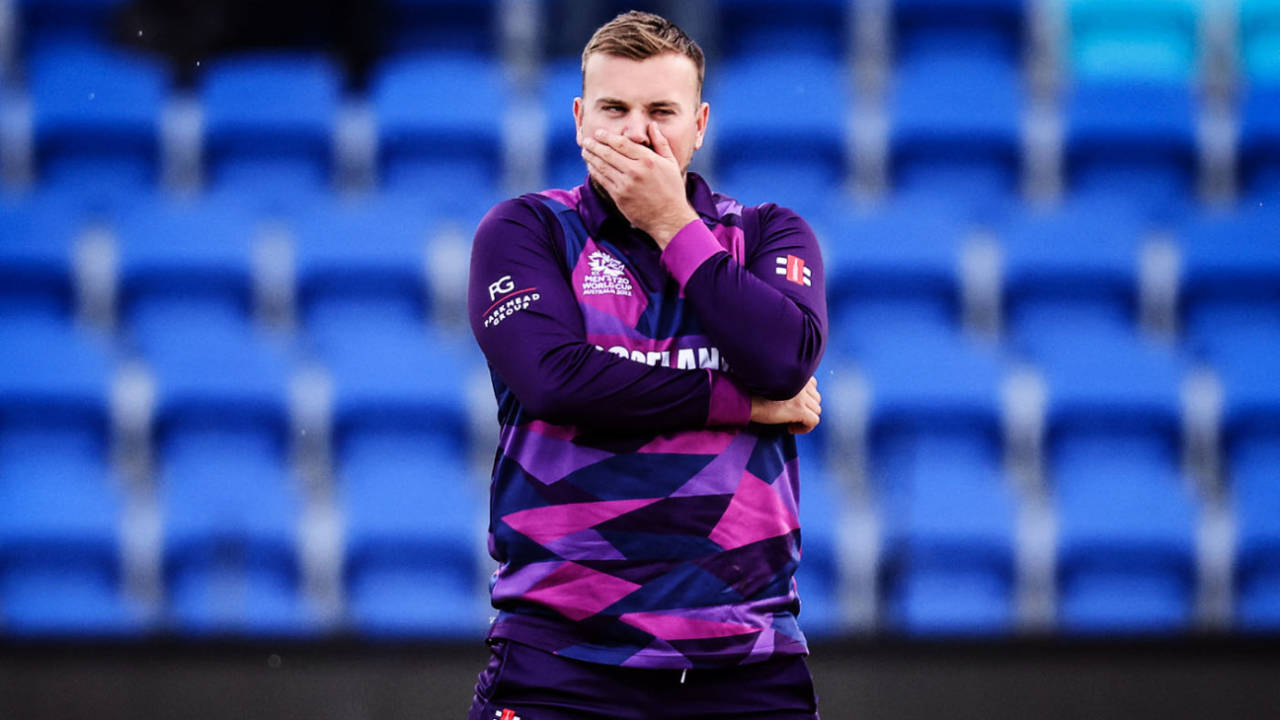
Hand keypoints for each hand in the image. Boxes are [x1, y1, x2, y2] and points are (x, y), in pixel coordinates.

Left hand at [580, 123, 698, 247]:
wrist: (669, 218)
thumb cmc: (672, 190)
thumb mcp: (671, 163)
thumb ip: (660, 143)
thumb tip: (652, 125)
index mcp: (648, 160)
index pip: (622, 143)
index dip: (607, 136)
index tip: (598, 133)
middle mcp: (635, 171)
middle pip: (608, 153)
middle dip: (594, 145)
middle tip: (586, 140)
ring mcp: (625, 184)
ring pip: (602, 166)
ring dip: (591, 157)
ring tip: (585, 150)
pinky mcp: (619, 197)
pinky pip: (603, 180)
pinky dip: (594, 171)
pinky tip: (591, 166)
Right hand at [749, 377, 821, 433]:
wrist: (745, 398)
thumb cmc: (754, 391)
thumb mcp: (775, 383)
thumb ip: (789, 385)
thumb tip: (797, 400)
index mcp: (797, 374)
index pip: (813, 385)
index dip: (805, 398)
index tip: (793, 405)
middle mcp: (802, 383)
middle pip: (816, 399)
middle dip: (807, 408)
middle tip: (792, 415)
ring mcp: (802, 396)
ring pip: (816, 410)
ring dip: (806, 418)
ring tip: (790, 422)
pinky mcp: (799, 409)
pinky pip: (814, 421)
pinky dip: (805, 428)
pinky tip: (790, 428)